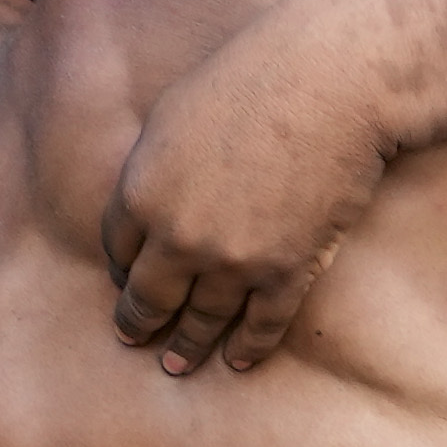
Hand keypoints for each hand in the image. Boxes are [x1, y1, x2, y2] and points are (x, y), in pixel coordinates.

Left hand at [98, 25, 399, 373]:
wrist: (329, 86)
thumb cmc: (251, 81)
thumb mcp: (173, 115)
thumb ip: (152, 166)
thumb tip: (152, 197)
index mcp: (141, 194)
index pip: (117, 250)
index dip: (120, 269)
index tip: (125, 280)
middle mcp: (178, 239)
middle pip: (149, 297)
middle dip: (139, 322)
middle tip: (135, 338)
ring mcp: (233, 262)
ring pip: (202, 320)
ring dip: (189, 346)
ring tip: (179, 364)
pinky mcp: (286, 273)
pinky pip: (261, 326)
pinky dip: (248, 348)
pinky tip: (238, 361)